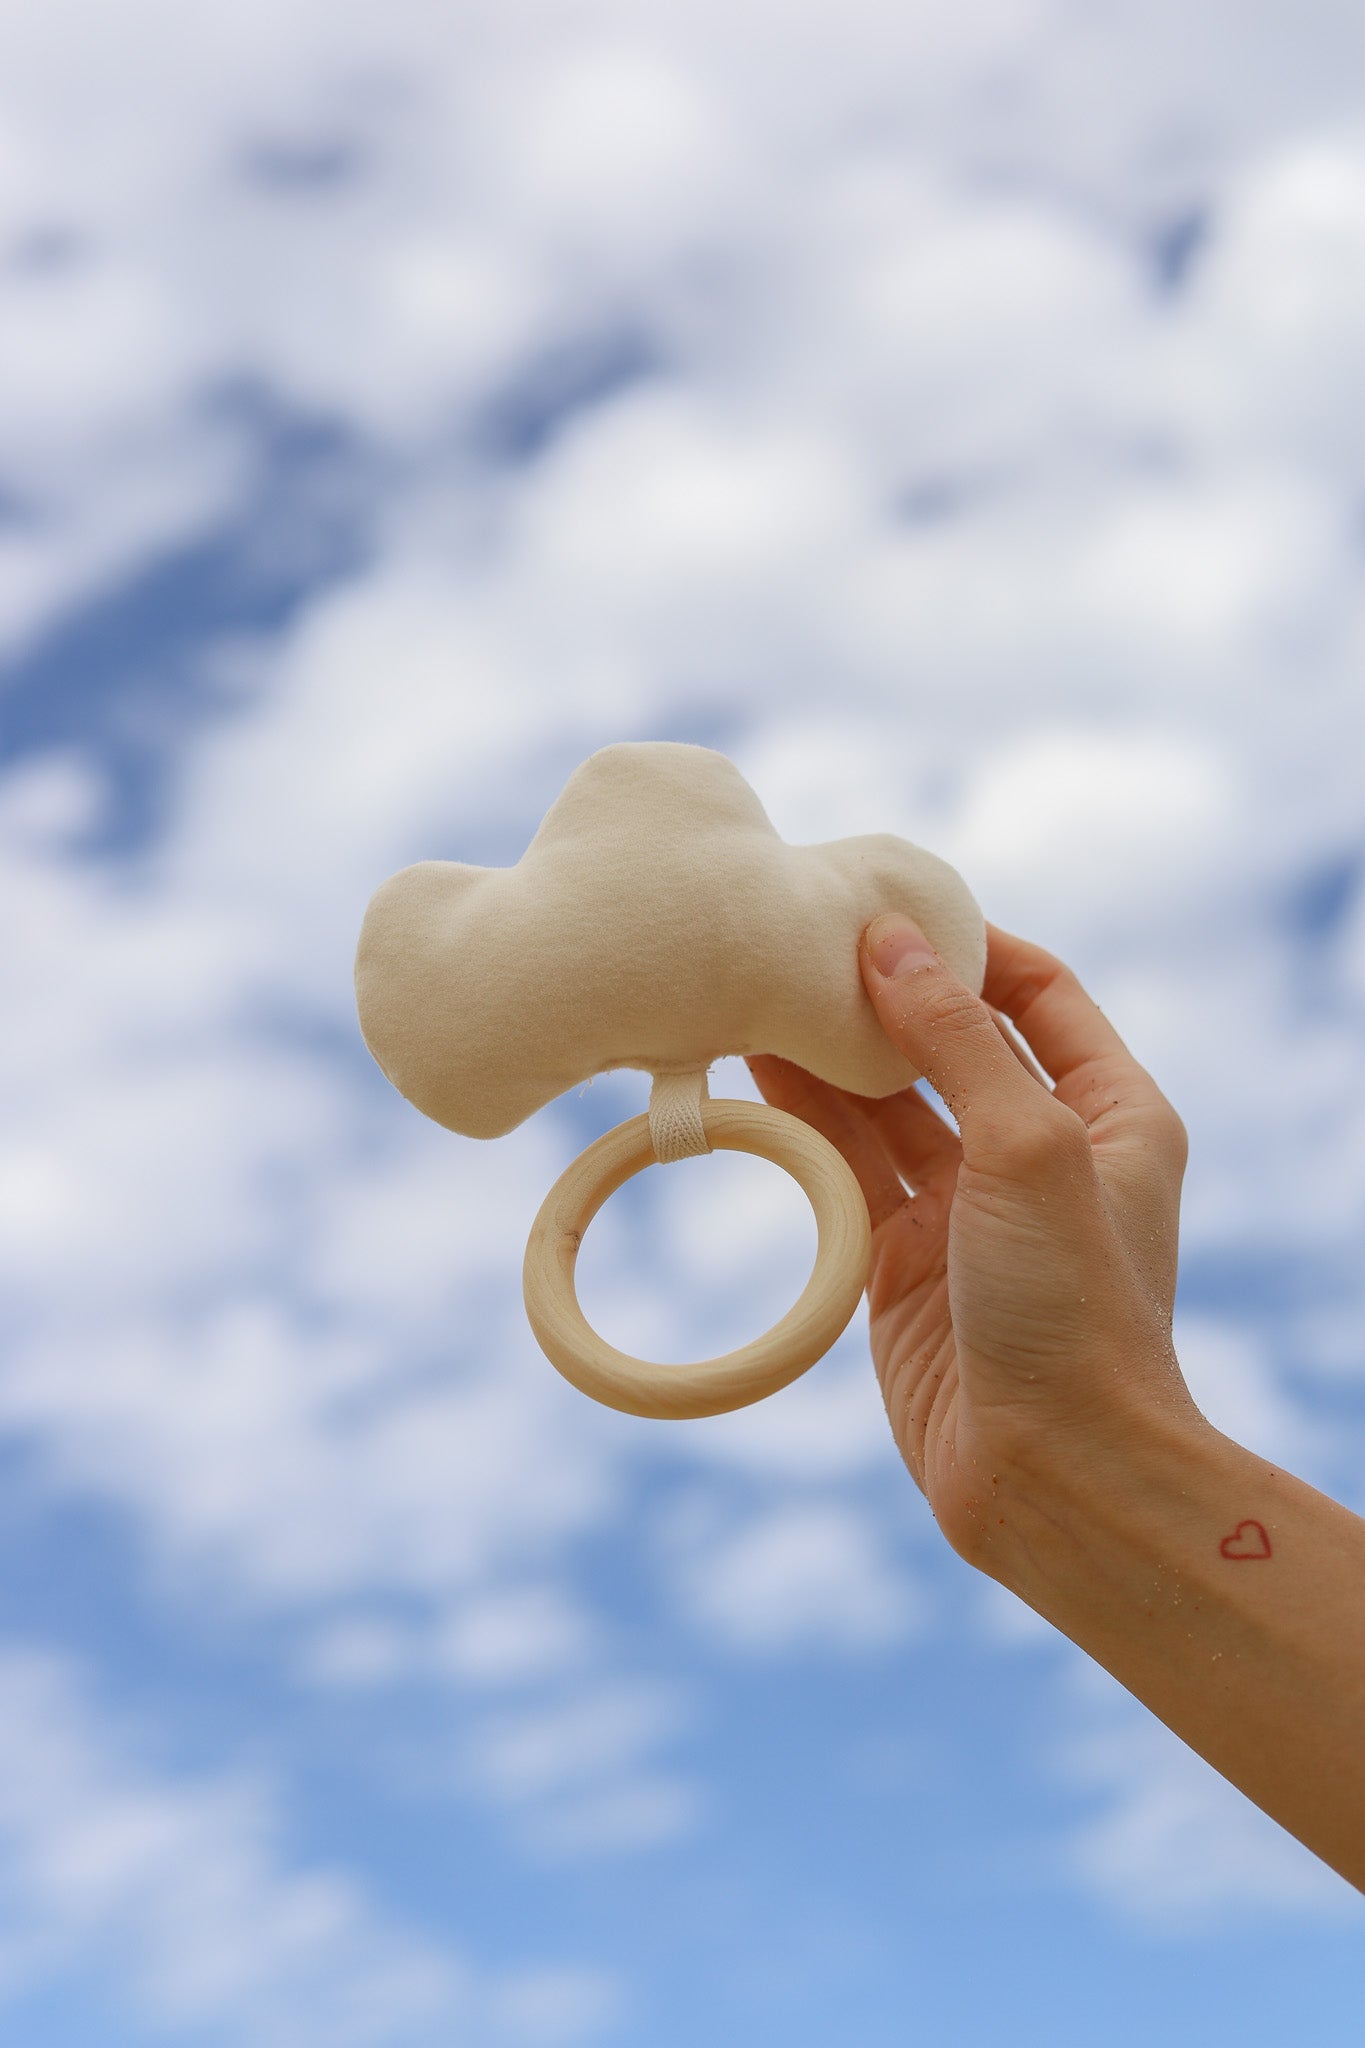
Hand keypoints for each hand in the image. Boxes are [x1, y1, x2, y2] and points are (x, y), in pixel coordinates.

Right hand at [745, 914, 1204, 1575]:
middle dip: (879, 998)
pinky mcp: (906, 1264)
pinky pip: (850, 1173)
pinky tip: (756, 1083)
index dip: (967, 945)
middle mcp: (1042, 1153)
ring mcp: (970, 1211)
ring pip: (888, 1108)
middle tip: (798, 948)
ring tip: (756, 1000)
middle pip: (950, 1043)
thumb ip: (958, 1038)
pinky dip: (806, 1128)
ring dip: (829, 1058)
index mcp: (1112, 1112)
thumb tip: (893, 939)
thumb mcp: (1031, 1146)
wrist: (1055, 1476)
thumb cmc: (1074, 1309)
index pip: (1037, 993)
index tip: (888, 909)